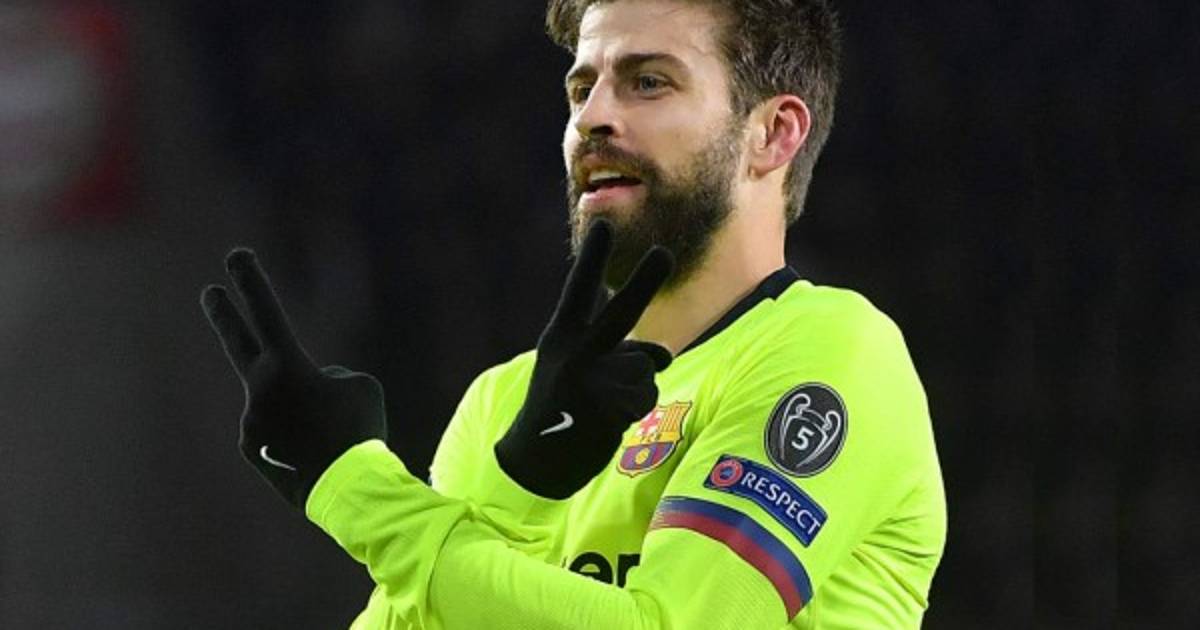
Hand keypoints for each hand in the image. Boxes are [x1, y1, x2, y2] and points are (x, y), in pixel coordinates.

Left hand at [201, 249, 386, 507]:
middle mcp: (260, 391)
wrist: (349, 490)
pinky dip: (297, 436)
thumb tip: (304, 387)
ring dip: (304, 412)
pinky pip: (278, 430)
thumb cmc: (359, 430)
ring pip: (281, 401)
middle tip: (210, 292)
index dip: (251, 281)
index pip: (266, 313)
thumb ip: (325, 375)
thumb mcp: (358, 385)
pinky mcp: (252, 451)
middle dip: (224, 314)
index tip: (234, 256)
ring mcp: (251, 422)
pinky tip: (315, 453)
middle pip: (237, 343)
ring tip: (328, 435)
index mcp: (287, 367)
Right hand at [495, 221, 673, 498]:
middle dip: (644, 281)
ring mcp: (591, 381)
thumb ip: (616, 351)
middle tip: (663, 252)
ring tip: (604, 404)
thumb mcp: (575, 367)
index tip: (601, 222)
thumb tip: (663, 355)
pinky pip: (646, 396)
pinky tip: (609, 421)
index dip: (592, 258)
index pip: (579, 290)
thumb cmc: (562, 406)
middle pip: (620, 313)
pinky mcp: (608, 408)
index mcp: (560, 337)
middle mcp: (574, 353)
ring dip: (637, 385)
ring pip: (644, 366)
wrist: (535, 460)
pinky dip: (636, 409)